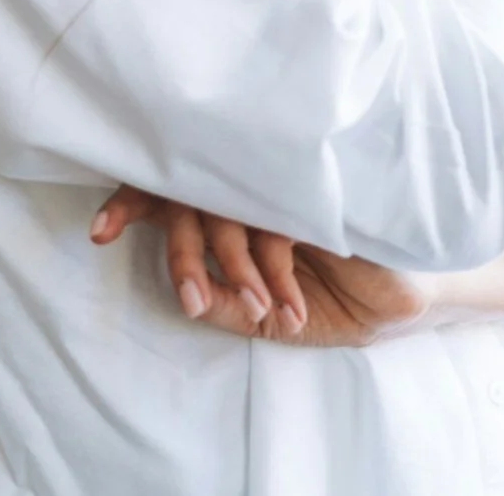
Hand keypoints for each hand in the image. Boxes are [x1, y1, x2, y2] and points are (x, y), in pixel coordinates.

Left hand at [89, 186, 432, 346]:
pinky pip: (276, 220)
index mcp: (228, 212)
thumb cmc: (335, 295)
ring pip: (233, 211)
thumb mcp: (271, 317)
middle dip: (185, 257)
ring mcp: (277, 187)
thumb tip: (190, 299)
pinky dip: (278, 269)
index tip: (99, 232)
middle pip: (191, 203)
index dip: (130, 204)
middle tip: (192, 301)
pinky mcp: (311, 190)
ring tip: (255, 311)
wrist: (404, 291)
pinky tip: (289, 307)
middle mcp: (245, 192)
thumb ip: (230, 307)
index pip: (168, 195)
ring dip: (239, 271)